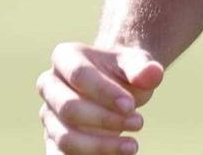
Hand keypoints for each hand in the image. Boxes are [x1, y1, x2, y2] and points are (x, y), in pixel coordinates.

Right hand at [37, 42, 164, 153]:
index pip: (79, 75)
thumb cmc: (123, 74)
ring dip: (100, 146)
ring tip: (132, 146)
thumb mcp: (136, 64)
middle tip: (138, 123)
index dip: (105, 92)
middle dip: (105, 119)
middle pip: (68, 108)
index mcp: (64, 57)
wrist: (116, 89)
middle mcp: (49, 85)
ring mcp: (49, 115)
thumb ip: (142, 67)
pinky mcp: (52, 140)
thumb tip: (153, 73)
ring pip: (65, 138)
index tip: (131, 106)